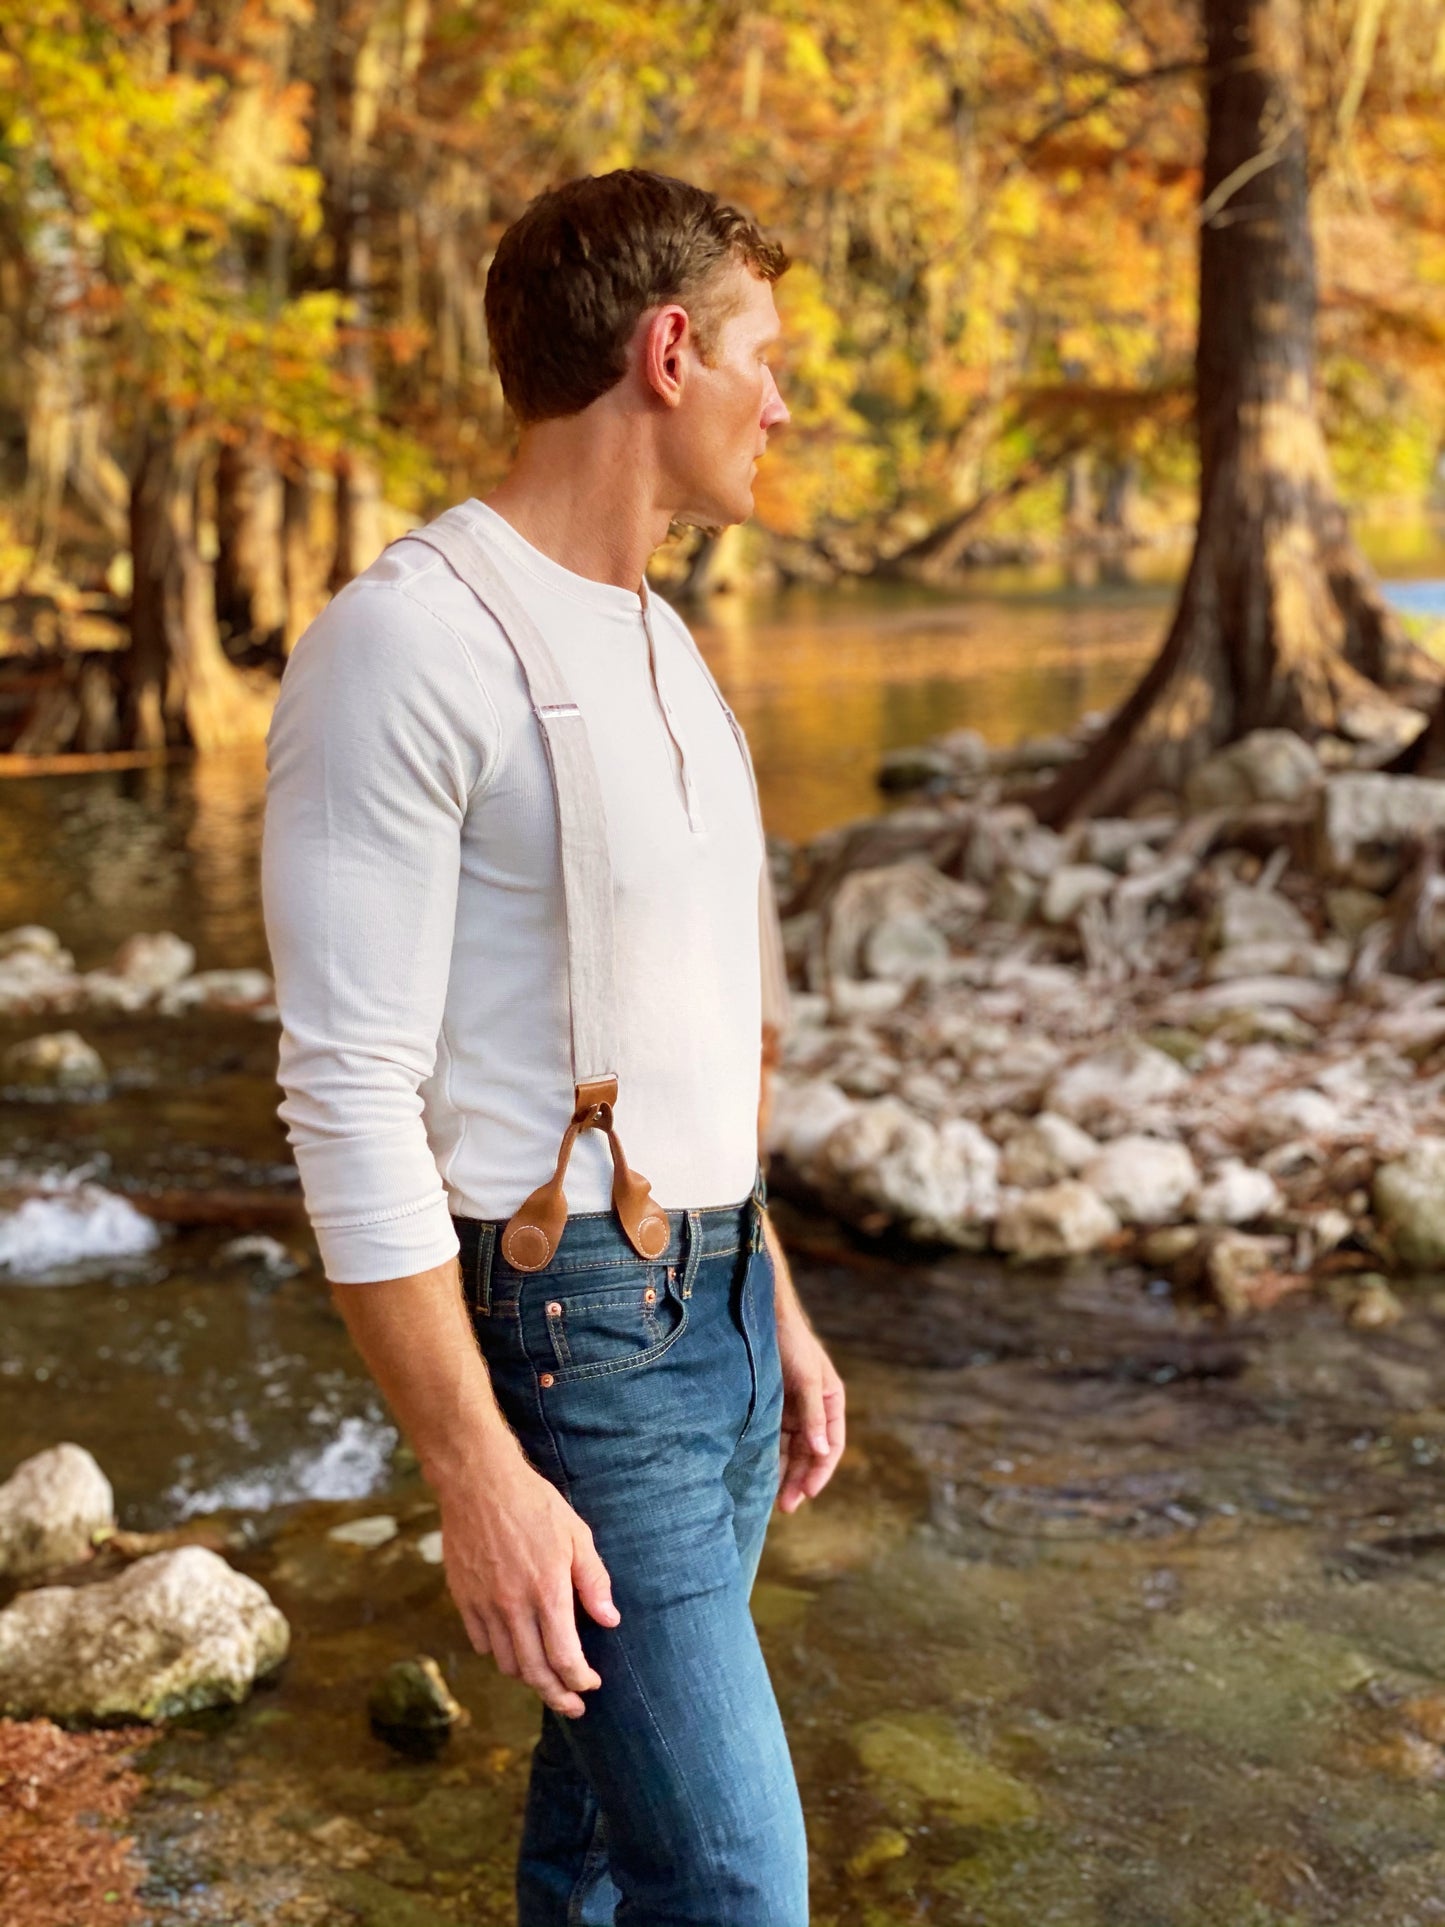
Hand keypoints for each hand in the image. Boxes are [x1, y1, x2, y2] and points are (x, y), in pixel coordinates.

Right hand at [437, 1447, 619, 1718]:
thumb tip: (610, 1620)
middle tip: (573, 1706)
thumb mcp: (577, 1535)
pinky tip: (514, 1647)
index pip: (565, 1658)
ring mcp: (485, 1606)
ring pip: (507, 1663)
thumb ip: (594, 1581)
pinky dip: (500, 1654)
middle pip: (534, 1672)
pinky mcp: (463, 1599)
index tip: (591, 1684)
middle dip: (557, 1695)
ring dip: (529, 1677)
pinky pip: (482, 1643)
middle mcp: (514, 1607)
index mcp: (547, 1592)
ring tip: (546, 1677)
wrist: (478, 1482)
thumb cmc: (534, 1505)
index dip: (580, 1680)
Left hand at [765, 1221, 845, 1511]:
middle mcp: (814, 1408)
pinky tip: (761, 1474)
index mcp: (831, 1400)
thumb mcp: (806, 1377)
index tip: (808, 1493)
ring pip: (792, 1449)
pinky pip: (775, 1439)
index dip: (821, 1471)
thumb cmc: (790, 1341)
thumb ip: (814, 1415)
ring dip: (786, 1473)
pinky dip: (771, 1457)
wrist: (762, 1316)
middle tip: (787, 1506)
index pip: (832, 1444)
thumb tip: (822, 1451)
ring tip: (773, 1500)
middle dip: (802, 1479)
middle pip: (812, 1452)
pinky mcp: (773, 1407)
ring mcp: (793, 1408)